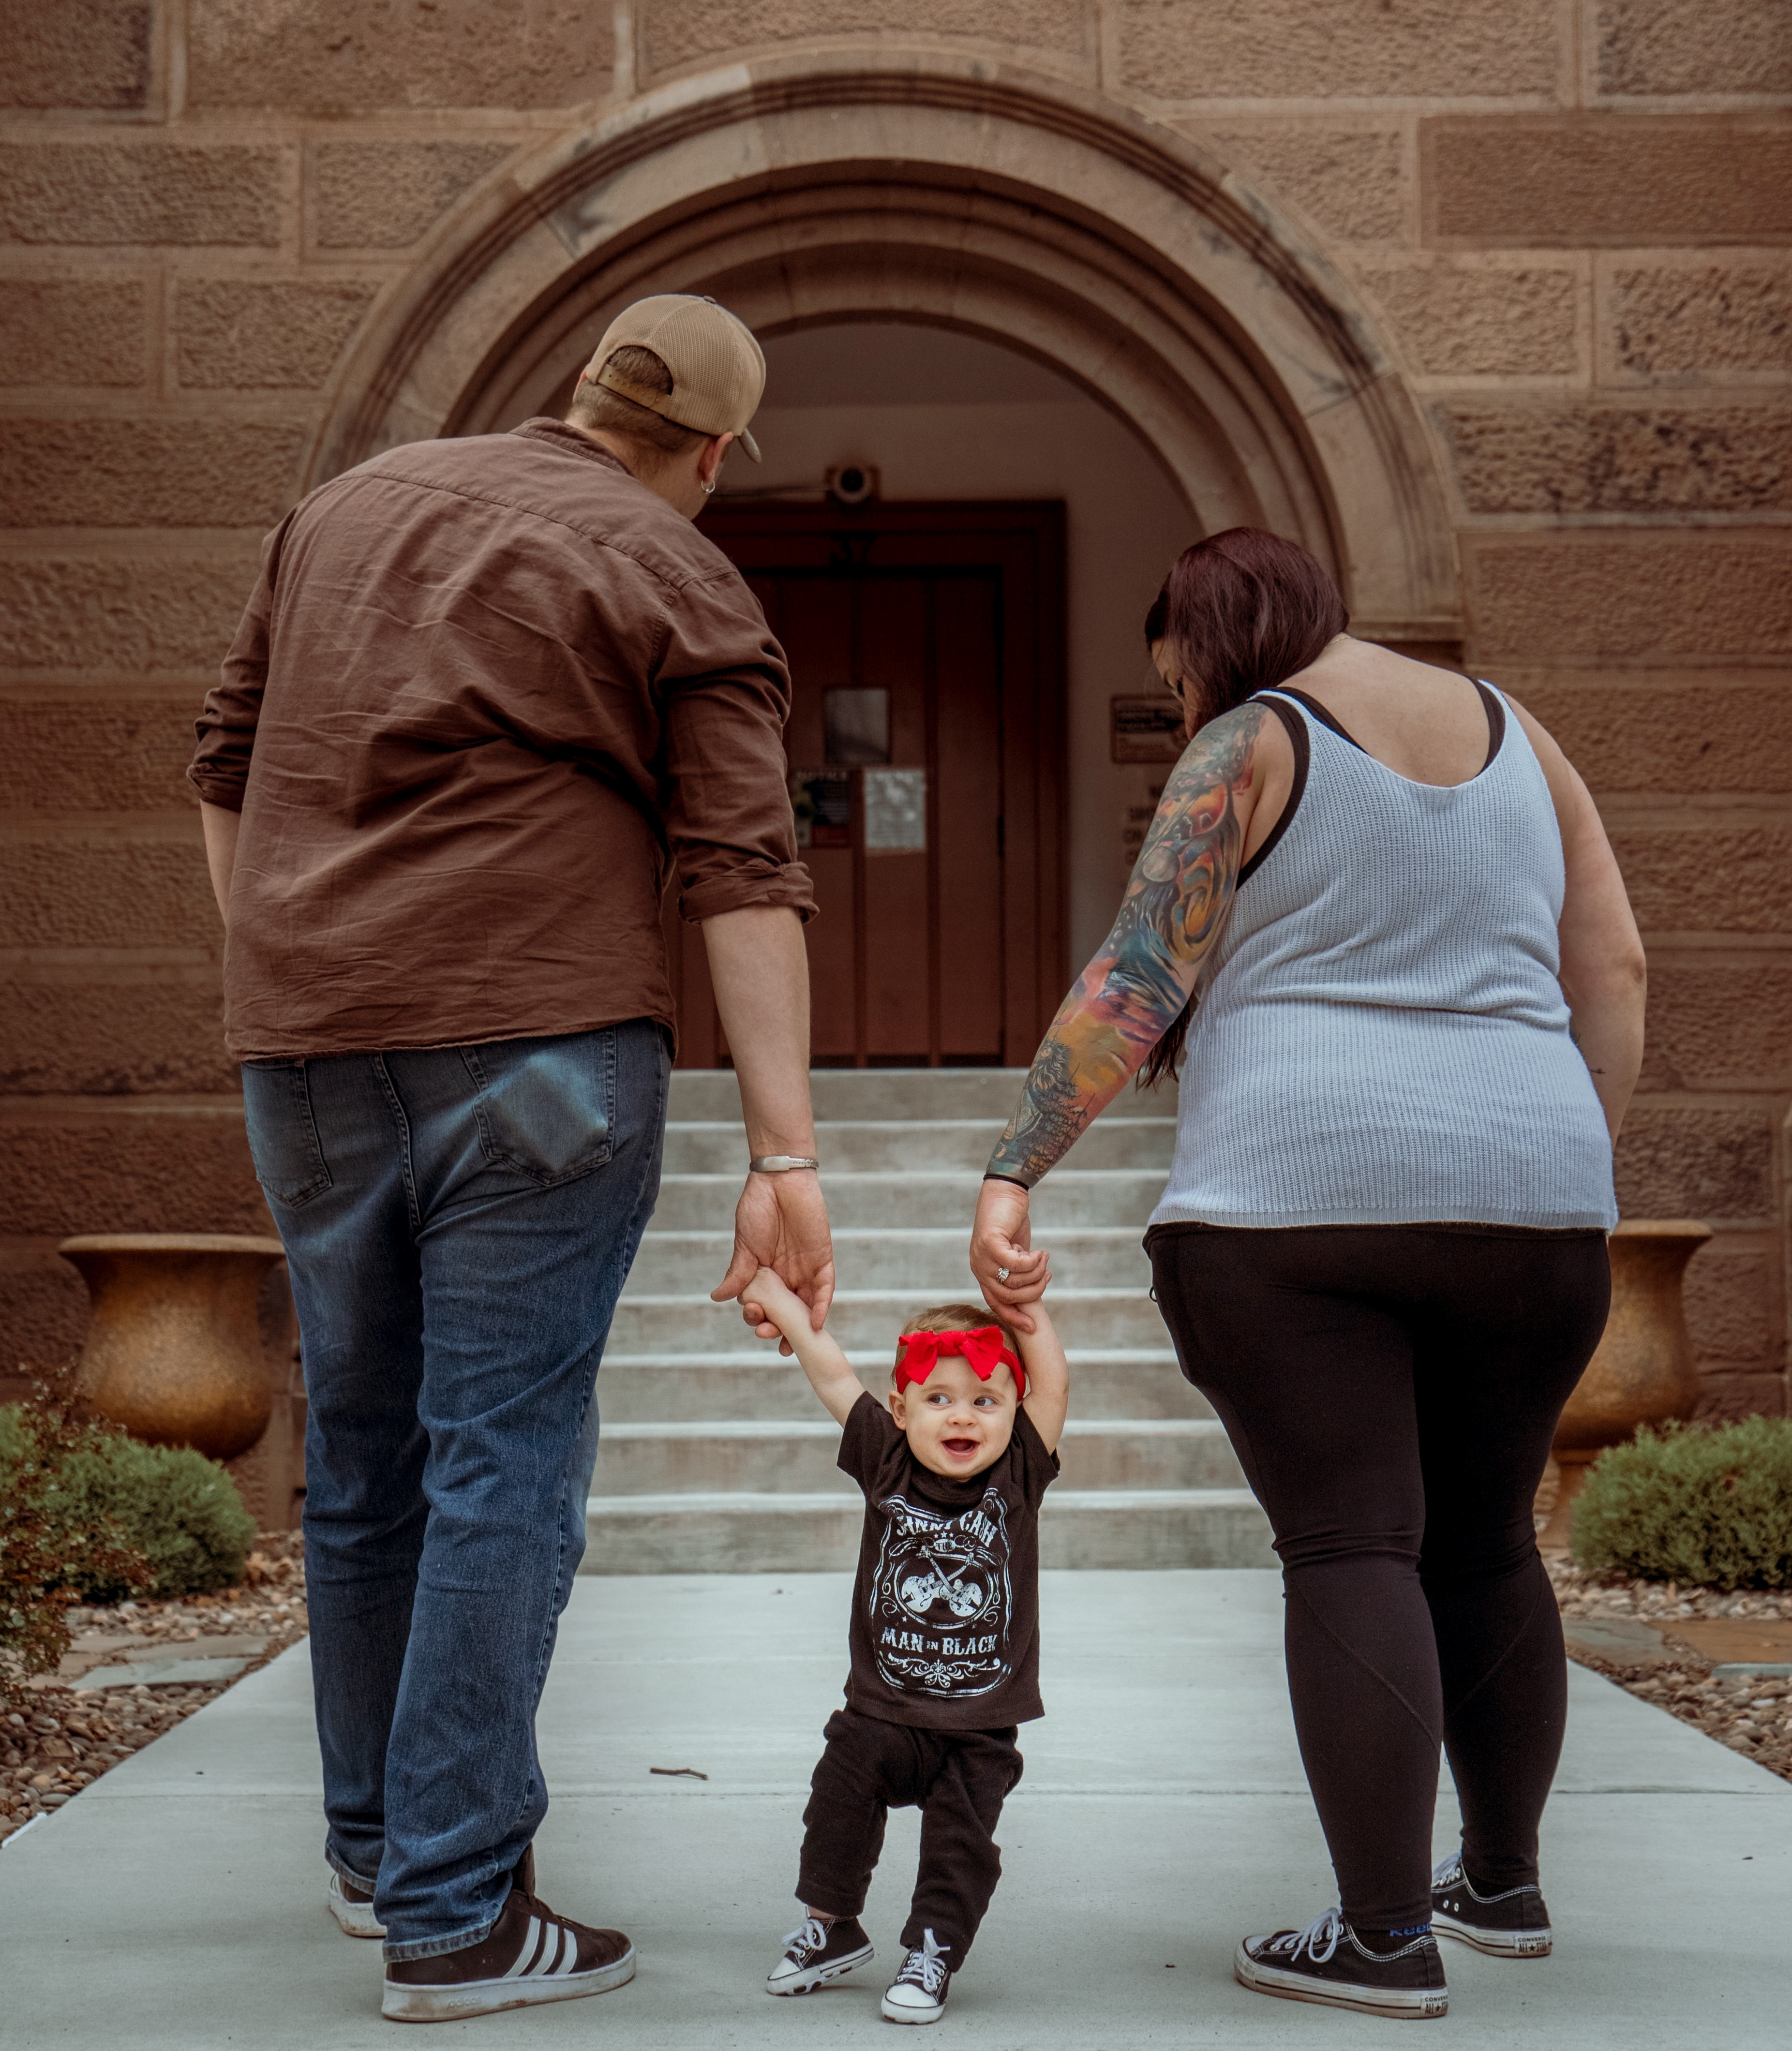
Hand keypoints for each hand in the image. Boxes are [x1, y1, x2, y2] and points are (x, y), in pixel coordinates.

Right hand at [711, 1169, 834, 1352]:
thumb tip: (718, 1298)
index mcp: (765, 1274)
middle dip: (774, 1326)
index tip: (752, 1319)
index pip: (763, 1305)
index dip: (758, 1317)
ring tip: (785, 1341)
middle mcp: (786, 1276)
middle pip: (784, 1312)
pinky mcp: (823, 1261)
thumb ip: (737, 1273)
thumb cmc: (758, 1207)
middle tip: (765, 1330)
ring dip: (797, 1327)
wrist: (779, 1180)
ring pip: (804, 1307)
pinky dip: (820, 1307)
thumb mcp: (745, 1244)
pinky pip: (825, 1289)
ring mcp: (805, 1270)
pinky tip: (813, 1324)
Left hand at [970, 1178, 1050, 1331]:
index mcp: (983, 1272)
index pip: (996, 1304)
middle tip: (1048, 1275)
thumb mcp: (1016, 1252)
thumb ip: (1018, 1272)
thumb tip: (1032, 1291)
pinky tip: (1039, 1252)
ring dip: (1036, 1272)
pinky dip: (1032, 1261)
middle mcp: (978, 1267)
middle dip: (1034, 1290)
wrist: (1004, 1192)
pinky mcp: (989, 1243)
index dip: (1014, 1318)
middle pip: (1009, 1296)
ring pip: (1014, 1281)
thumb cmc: (1011, 1221)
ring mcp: (981, 1256)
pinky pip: (1016, 1264)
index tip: (1033, 1327)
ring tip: (1044, 1258)